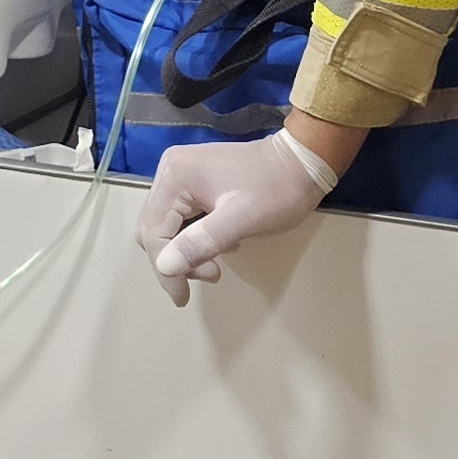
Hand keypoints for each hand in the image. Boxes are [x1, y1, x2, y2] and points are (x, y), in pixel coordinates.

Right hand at [135, 130, 338, 305]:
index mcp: (176, 176)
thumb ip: (201, 242)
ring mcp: (181, 173)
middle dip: (175, 260)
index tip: (183, 297)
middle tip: (210, 274)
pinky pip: (181, 217)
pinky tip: (220, 244)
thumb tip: (165, 266)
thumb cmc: (277, 190)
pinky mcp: (193, 180)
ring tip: (217, 264)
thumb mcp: (241, 220)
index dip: (166, 269)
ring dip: (185, 250)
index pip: (155, 232)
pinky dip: (193, 237)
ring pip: (166, 225)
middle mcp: (171, 170)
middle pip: (154, 229)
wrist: (303, 161)